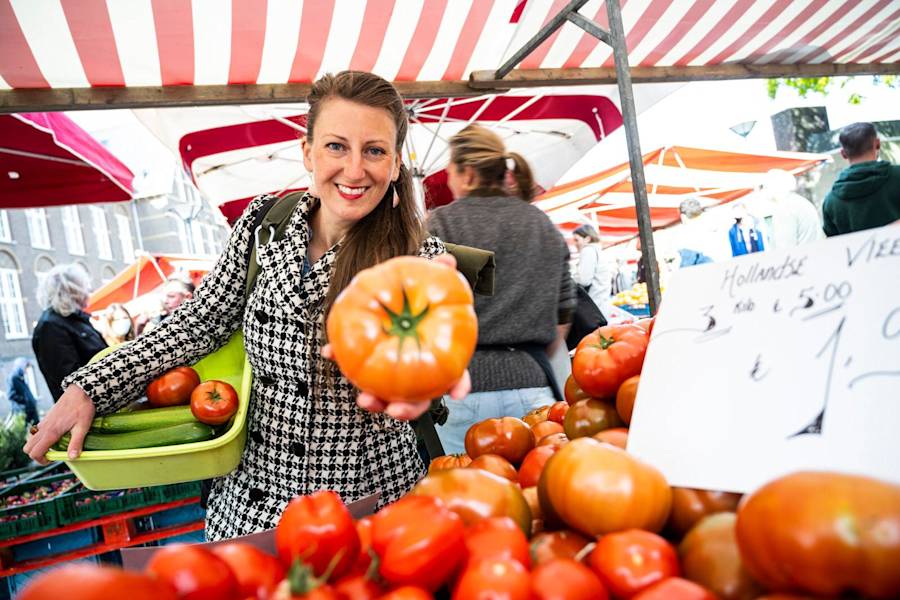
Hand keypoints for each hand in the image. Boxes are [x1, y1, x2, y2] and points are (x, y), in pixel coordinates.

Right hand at [23, 384, 94, 463]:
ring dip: (38, 446)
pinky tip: (56, 436)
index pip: (34, 452)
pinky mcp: (47, 418)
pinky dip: (41, 438)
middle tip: (51, 454)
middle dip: (36, 454)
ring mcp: (44, 422)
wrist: (81, 391)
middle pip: (28, 447)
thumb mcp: (82, 427)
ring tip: (54, 446)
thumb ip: (76, 443)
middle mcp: (44, 428)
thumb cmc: (83, 408)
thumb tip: (72, 457)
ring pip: (31, 439)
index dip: (40, 460)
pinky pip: (37, 431)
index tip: (52, 460)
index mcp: (51, 432)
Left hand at [320, 250, 467, 419]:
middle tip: (395, 409)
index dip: (458, 385)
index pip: (455, 375)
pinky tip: (329, 352)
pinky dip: (342, 360)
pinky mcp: (365, 364)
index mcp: (437, 355)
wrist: (382, 294)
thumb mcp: (423, 280)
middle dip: (408, 409)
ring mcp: (391, 374)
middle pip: (419, 399)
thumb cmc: (410, 293)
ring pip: (388, 397)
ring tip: (364, 399)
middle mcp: (417, 372)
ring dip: (376, 402)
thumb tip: (448, 260)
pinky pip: (355, 367)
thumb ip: (436, 272)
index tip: (457, 394)